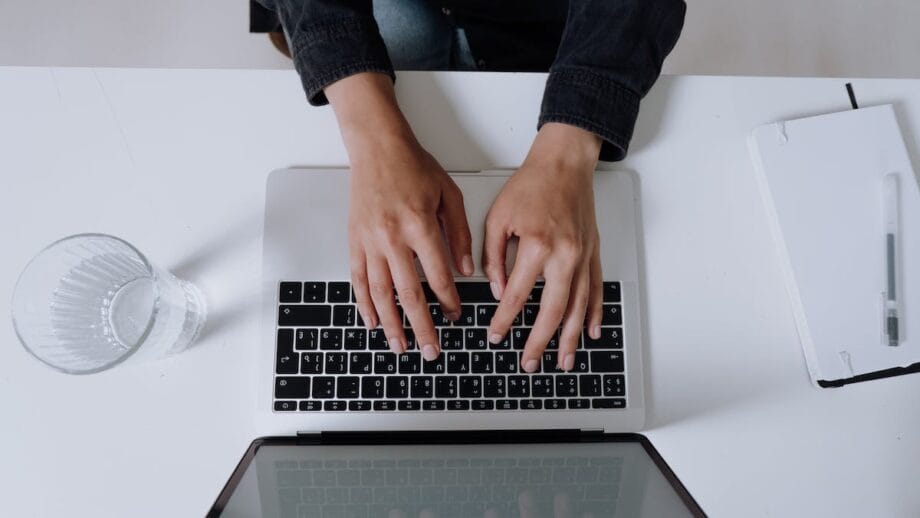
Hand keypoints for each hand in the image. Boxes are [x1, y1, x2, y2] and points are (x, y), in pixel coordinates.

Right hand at [326, 73, 472, 360]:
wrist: (376, 148)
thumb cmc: (414, 167)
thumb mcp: (449, 194)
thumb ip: (459, 233)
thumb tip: (466, 269)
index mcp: (419, 226)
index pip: (437, 275)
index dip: (448, 300)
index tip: (456, 315)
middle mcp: (392, 238)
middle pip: (408, 294)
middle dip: (421, 326)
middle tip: (430, 350)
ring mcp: (369, 242)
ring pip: (380, 293)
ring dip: (391, 324)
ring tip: (401, 346)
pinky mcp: (355, 242)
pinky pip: (359, 280)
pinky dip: (365, 304)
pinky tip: (373, 322)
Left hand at [483, 123, 603, 371]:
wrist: (565, 164)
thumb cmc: (532, 185)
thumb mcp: (498, 217)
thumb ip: (493, 256)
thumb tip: (497, 289)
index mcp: (536, 245)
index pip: (516, 295)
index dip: (504, 320)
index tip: (495, 335)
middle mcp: (564, 255)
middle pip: (552, 311)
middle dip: (539, 342)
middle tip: (528, 363)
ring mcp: (583, 257)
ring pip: (578, 308)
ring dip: (570, 338)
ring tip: (563, 361)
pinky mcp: (593, 254)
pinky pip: (595, 290)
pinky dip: (594, 314)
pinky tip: (590, 332)